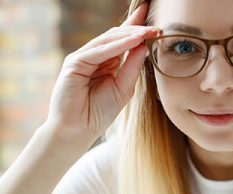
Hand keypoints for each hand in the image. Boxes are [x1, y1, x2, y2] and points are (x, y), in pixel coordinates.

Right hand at [45, 2, 158, 145]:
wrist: (78, 130)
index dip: (137, 29)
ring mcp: (83, 58)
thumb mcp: (123, 88)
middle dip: (136, 29)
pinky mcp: (74, 63)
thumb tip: (145, 46)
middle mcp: (94, 57)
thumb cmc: (99, 112)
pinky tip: (133, 41)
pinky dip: (118, 46)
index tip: (154, 23)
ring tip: (148, 32)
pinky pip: (99, 51)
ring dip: (130, 35)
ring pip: (108, 40)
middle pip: (116, 36)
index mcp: (106, 62)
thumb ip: (132, 68)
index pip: (122, 41)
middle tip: (156, 26)